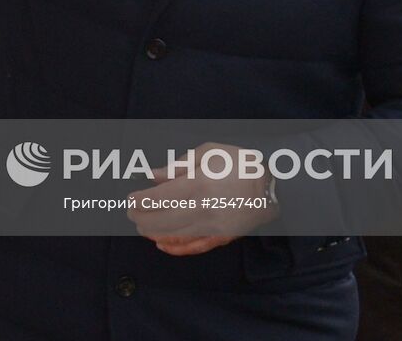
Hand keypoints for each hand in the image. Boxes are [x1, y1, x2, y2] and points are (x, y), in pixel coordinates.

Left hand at [126, 142, 275, 256]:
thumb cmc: (238, 164)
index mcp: (198, 185)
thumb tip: (153, 174)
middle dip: (142, 218)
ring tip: (141, 227)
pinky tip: (162, 244)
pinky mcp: (222, 237)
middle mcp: (203, 209)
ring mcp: (213, 227)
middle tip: (131, 214)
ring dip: (154, 232)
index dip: (140, 201)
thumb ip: (178, 165)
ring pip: (175, 235)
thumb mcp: (208, 153)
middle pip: (162, 220)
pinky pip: (195, 247)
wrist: (271, 185)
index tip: (130, 199)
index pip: (159, 198)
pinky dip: (176, 248)